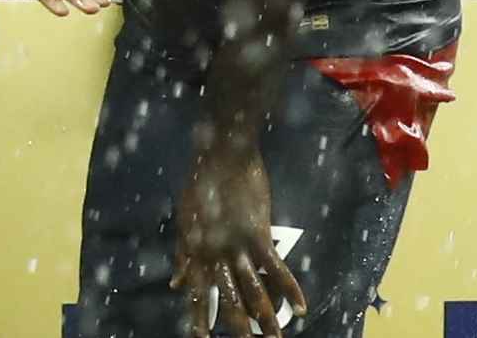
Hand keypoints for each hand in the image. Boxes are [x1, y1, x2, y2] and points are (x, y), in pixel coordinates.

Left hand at [171, 129, 305, 336]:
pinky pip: (276, 270)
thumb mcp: (184, 221)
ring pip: (253, 291)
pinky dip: (290, 290)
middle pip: (226, 298)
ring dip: (266, 319)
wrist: (220, 155)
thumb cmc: (201, 184)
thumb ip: (181, 255)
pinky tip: (301, 309)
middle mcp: (215, 253)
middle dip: (236, 326)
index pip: (196, 291)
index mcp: (196, 250)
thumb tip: (175, 284)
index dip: (198, 317)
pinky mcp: (259, 236)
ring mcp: (237, 246)